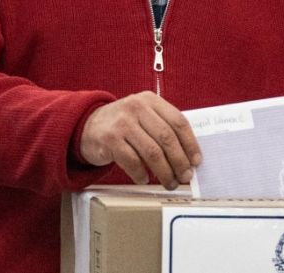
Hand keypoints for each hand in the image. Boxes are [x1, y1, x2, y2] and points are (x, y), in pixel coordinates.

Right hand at [79, 91, 201, 189]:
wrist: (86, 125)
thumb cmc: (124, 124)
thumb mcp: (144, 115)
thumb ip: (163, 127)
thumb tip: (189, 156)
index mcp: (151, 100)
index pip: (178, 122)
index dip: (190, 143)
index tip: (196, 161)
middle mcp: (137, 107)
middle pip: (167, 138)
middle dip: (179, 161)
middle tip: (185, 177)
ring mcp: (122, 123)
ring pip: (152, 152)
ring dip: (164, 172)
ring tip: (170, 183)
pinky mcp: (109, 139)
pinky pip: (132, 161)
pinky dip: (141, 174)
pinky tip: (145, 179)